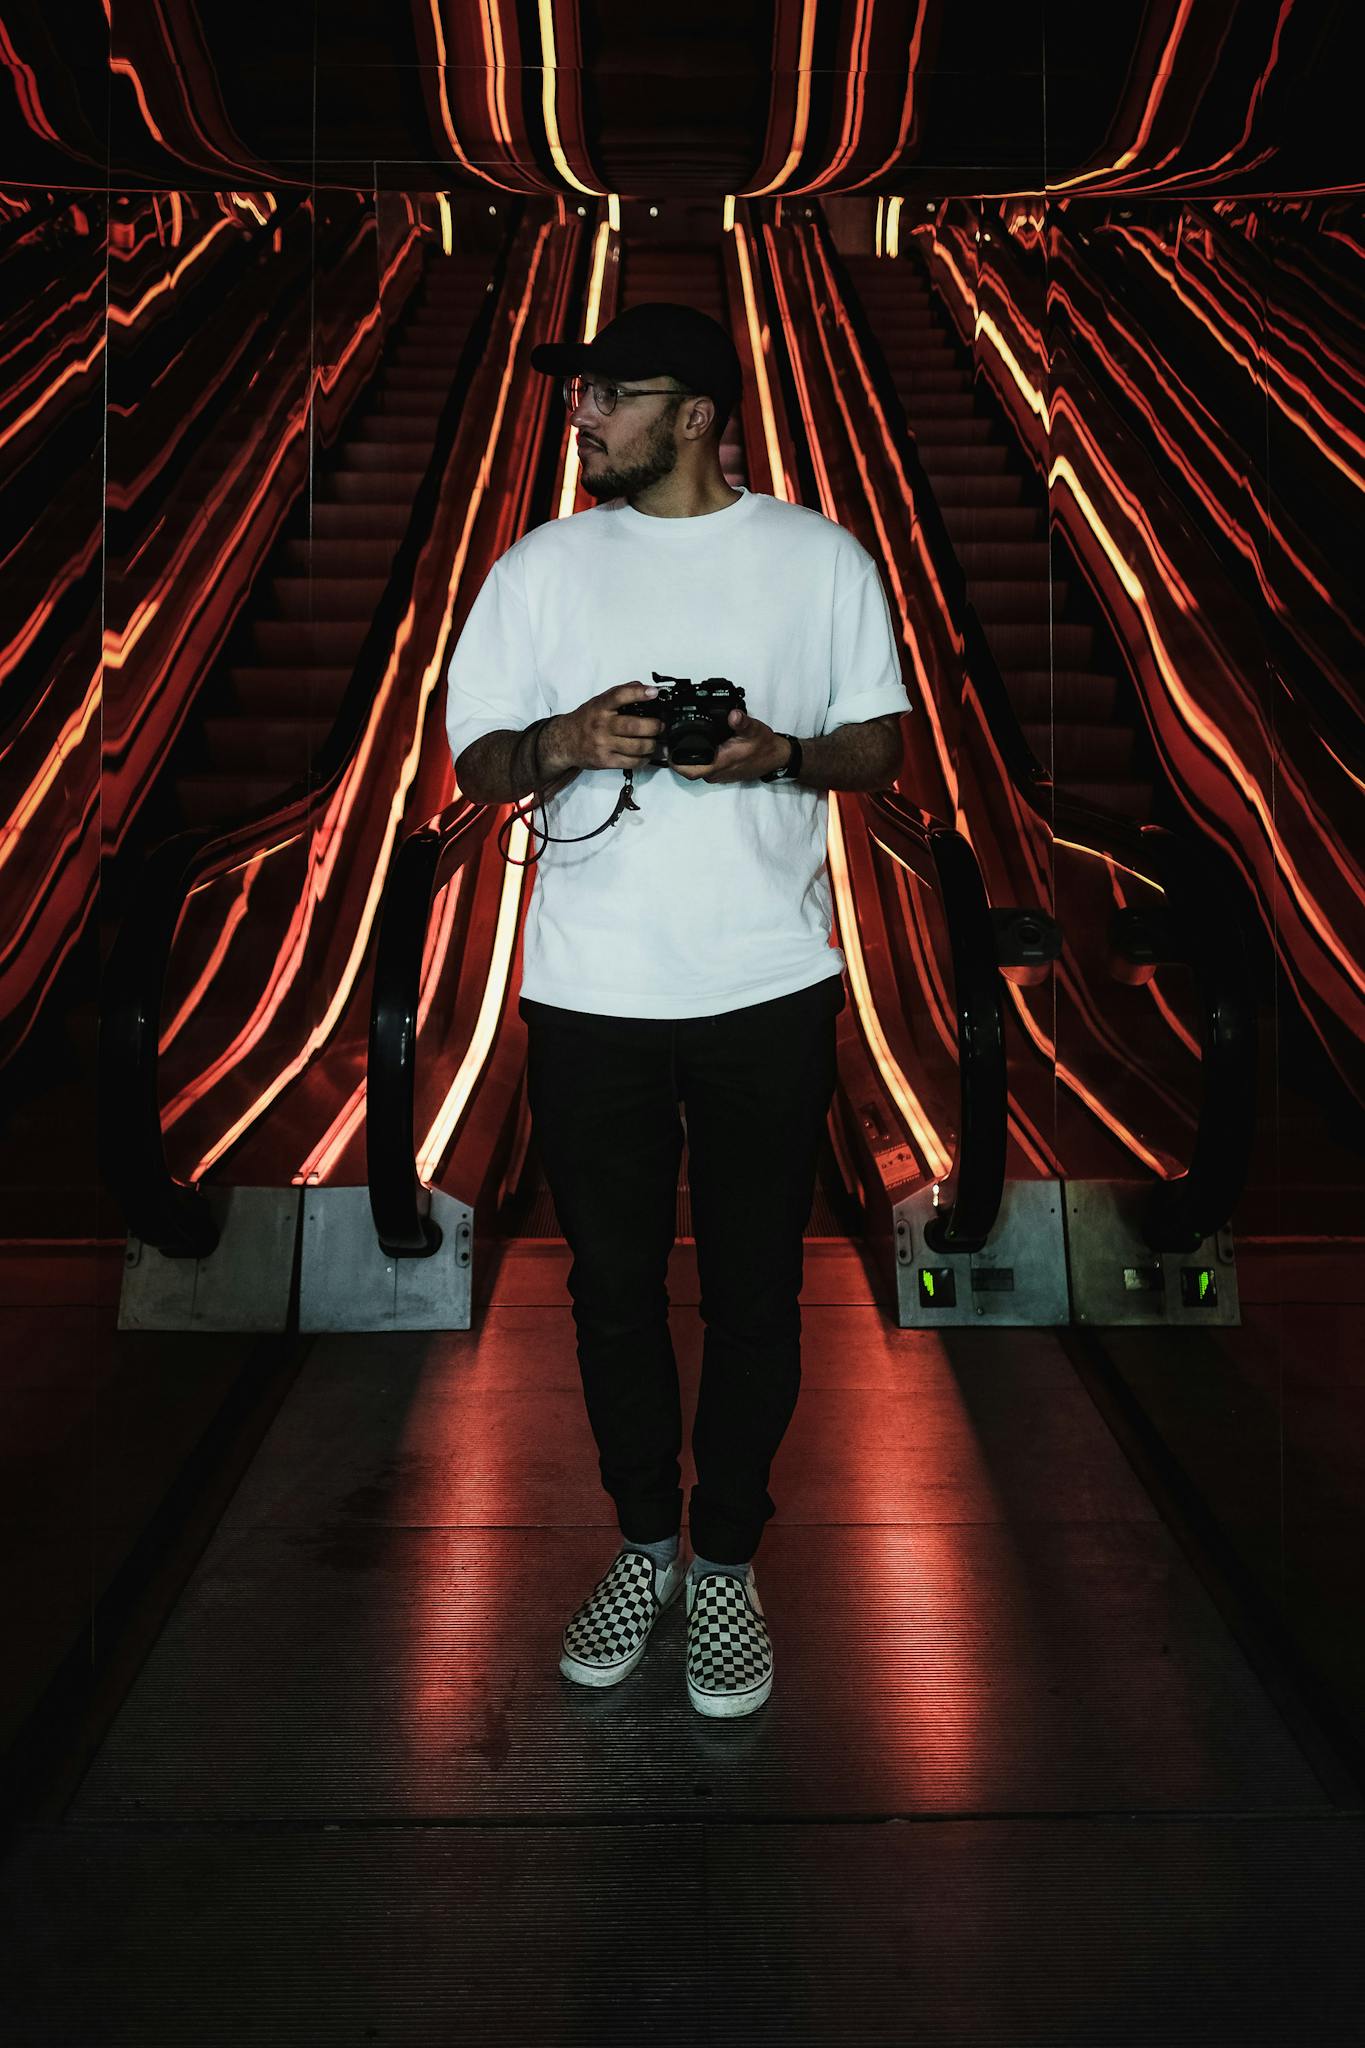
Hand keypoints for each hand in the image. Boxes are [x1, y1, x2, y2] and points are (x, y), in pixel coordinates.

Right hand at [541, 681, 663, 775]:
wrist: (564, 741)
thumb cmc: (586, 720)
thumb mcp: (598, 702)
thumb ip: (620, 694)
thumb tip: (644, 687)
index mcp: (600, 706)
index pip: (620, 696)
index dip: (638, 693)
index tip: (654, 693)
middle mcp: (601, 725)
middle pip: (634, 726)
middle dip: (654, 726)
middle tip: (661, 725)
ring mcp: (603, 744)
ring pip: (637, 746)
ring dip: (652, 744)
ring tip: (655, 741)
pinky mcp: (605, 761)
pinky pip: (631, 762)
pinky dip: (644, 759)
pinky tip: (646, 754)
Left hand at [670, 706, 788, 782]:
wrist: (776, 758)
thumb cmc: (764, 746)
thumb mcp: (754, 730)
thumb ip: (742, 722)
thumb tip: (733, 715)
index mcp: (720, 763)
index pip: (689, 770)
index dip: (674, 762)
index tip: (667, 747)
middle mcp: (716, 773)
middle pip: (688, 771)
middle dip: (676, 758)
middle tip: (670, 740)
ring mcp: (719, 774)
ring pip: (695, 770)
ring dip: (686, 759)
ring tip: (679, 741)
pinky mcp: (722, 773)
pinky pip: (703, 768)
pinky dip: (697, 759)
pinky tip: (696, 746)